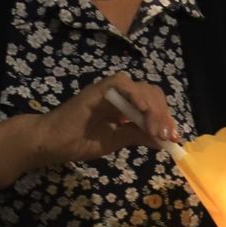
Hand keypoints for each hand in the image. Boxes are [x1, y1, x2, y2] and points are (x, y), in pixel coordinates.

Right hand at [34, 73, 178, 167]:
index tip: (173, 137)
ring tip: (156, 130)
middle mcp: (120, 94)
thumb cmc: (78, 141)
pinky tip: (142, 111)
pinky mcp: (99, 88)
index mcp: (125, 105)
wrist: (52, 142)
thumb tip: (164, 140)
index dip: (165, 118)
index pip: (153, 104)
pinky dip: (135, 95)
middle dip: (163, 115)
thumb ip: (138, 136)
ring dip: (153, 109)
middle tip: (166, 135)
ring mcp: (110, 89)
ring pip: (142, 89)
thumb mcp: (116, 141)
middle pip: (152, 94)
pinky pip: (122, 84)